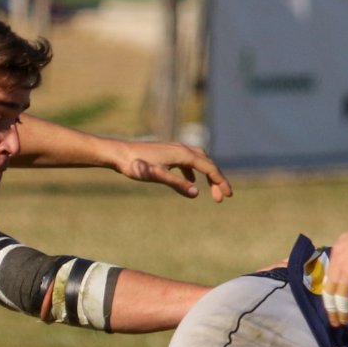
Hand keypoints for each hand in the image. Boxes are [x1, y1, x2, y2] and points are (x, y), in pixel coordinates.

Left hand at [113, 140, 231, 202]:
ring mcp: (176, 149)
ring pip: (199, 161)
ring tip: (212, 192)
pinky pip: (189, 161)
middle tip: (222, 198)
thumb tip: (196, 193)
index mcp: (183, 154)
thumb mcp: (157, 176)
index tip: (228, 195)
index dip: (220, 181)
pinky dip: (195, 171)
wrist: (119, 153)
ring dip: (208, 176)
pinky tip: (191, 182)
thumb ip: (177, 184)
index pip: (209, 167)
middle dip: (217, 180)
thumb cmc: (136, 164)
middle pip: (207, 164)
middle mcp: (182, 148)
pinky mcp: (169, 153)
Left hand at [320, 222, 347, 326]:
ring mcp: (340, 263)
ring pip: (332, 291)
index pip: (333, 269)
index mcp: (342, 244)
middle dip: (330, 300)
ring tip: (338, 322)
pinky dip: (343, 309)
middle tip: (333, 315)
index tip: (336, 297)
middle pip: (329, 281)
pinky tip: (345, 319)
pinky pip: (342, 296)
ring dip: (334, 309)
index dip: (334, 285)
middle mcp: (337, 252)